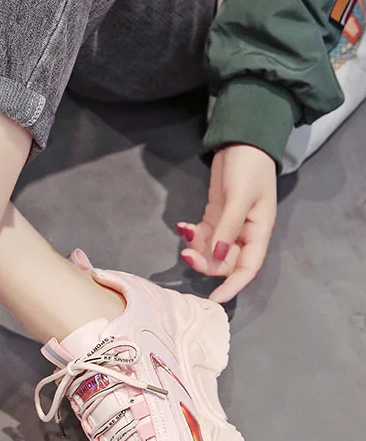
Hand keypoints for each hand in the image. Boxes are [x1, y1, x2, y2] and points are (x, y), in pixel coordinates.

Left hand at [177, 144, 276, 303]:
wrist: (242, 140)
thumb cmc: (248, 167)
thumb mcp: (239, 197)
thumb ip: (227, 226)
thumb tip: (216, 254)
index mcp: (259, 231)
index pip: (248, 268)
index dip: (233, 286)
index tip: (215, 299)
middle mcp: (245, 233)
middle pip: (225, 263)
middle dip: (206, 263)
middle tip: (187, 254)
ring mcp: (229, 225)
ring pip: (211, 251)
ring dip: (196, 249)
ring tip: (185, 233)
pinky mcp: (215, 216)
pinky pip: (203, 236)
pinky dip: (192, 235)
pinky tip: (183, 226)